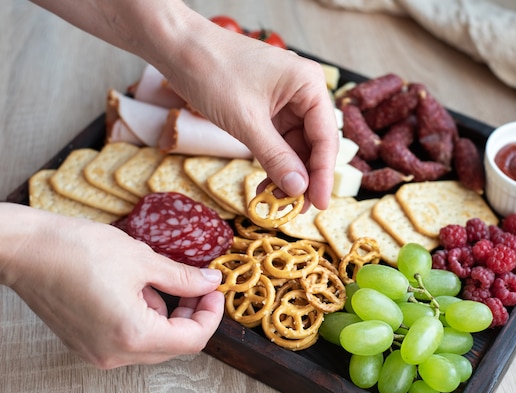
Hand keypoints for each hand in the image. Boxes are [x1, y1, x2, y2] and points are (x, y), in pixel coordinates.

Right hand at [1, 204, 223, 368]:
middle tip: (197, 284)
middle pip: (174, 345)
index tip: (214, 290)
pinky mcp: (86, 343)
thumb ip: (183, 277)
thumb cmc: (77, 250)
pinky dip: (143, 318)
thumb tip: (210, 282)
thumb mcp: (142, 259)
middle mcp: (115, 353)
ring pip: (152, 343)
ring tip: (156, 280)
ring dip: (167, 315)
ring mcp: (98, 352)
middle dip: (192, 314)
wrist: (26, 250)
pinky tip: (135, 289)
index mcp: (132, 334)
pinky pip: (129, 339)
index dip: (211, 313)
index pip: (193, 339)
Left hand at [155, 14, 339, 209]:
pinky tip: (265, 185)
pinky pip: (278, 142)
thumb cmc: (213, 72)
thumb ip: (275, 157)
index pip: (326, 137)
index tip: (320, 204)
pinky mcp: (268, 109)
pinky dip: (272, 163)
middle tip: (296, 209)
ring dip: (287, 174)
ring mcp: (285, 101)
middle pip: (314, 144)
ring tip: (275, 201)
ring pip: (295, 146)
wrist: (178, 48)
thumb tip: (299, 189)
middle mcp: (303, 92)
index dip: (324, 174)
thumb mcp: (246, 122)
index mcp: (308, 85)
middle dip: (305, 177)